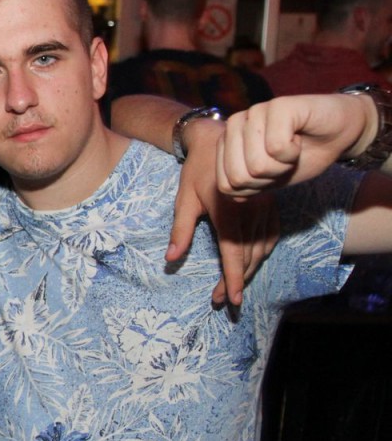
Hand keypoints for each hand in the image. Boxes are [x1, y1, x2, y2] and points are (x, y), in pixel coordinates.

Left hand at [167, 118, 278, 305]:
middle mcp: (252, 213)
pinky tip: (253, 262)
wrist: (220, 140)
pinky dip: (262, 254)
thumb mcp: (184, 199)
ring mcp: (264, 209)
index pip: (233, 255)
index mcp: (229, 213)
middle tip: (223, 298)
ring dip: (249, 270)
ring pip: (261, 249)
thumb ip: (180, 230)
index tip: (230, 300)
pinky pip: (271, 236)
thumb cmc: (196, 170)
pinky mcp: (270, 205)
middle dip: (236, 281)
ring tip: (234, 285)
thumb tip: (170, 259)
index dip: (232, 280)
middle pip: (249, 257)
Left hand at [217, 94, 373, 196]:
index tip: (272, 171)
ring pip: (256, 165)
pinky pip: (276, 148)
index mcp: (227, 142)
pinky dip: (293, 153)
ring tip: (292, 147)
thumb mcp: (271, 179)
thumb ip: (245, 186)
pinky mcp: (277, 106)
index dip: (256, 188)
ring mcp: (254, 112)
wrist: (341, 134)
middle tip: (284, 159)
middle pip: (239, 178)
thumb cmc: (304, 155)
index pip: (226, 185)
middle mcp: (235, 124)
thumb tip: (230, 194)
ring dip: (282, 165)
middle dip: (268, 178)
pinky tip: (299, 137)